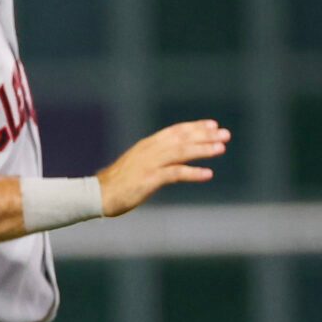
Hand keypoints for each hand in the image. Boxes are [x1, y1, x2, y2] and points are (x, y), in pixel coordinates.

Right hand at [98, 119, 229, 216]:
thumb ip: (153, 158)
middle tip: (226, 134)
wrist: (96, 195)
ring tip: (221, 148)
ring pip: (181, 152)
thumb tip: (170, 158)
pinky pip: (175, 173)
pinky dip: (192, 172)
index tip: (213, 125)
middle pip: (181, 139)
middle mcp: (149, 151)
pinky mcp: (148, 179)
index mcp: (146, 145)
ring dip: (202, 149)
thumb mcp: (136, 164)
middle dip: (204, 135)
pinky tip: (208, 174)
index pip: (175, 131)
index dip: (194, 127)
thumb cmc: (116, 183)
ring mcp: (149, 164)